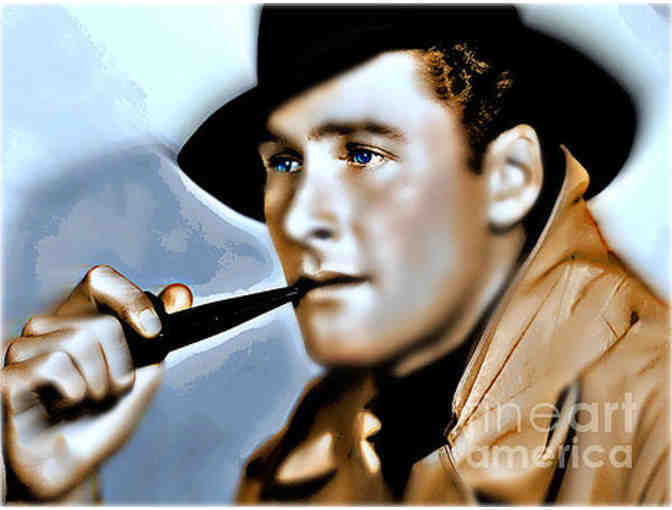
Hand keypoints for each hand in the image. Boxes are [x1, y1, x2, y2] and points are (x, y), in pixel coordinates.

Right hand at [2, 265, 191, 500]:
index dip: (128, 299)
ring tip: (87, 400)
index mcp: (81, 318)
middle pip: (100, 324)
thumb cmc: (104, 418)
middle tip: (109, 391)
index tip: (151, 331)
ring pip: (77, 341)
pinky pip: (54, 365)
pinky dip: (75, 392)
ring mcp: (24, 349)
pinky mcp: (9, 375)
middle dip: (120, 368)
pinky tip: (65, 405)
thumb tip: (180, 294)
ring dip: (98, 383)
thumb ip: (160, 333)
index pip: (100, 279)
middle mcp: (50, 327)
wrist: (77, 465)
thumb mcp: (146, 373)